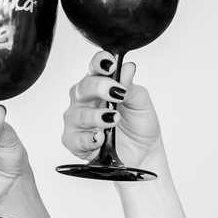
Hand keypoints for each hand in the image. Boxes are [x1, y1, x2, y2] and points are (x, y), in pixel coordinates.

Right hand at [61, 51, 162, 167]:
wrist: (143, 154)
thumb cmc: (138, 125)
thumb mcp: (141, 103)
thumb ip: (131, 86)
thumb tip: (127, 68)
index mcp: (100, 85)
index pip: (95, 68)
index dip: (99, 63)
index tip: (110, 64)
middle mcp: (85, 100)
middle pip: (83, 88)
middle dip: (99, 88)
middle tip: (116, 93)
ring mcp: (77, 121)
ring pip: (77, 114)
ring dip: (95, 116)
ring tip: (112, 119)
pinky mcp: (75, 142)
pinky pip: (74, 139)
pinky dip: (88, 139)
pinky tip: (99, 138)